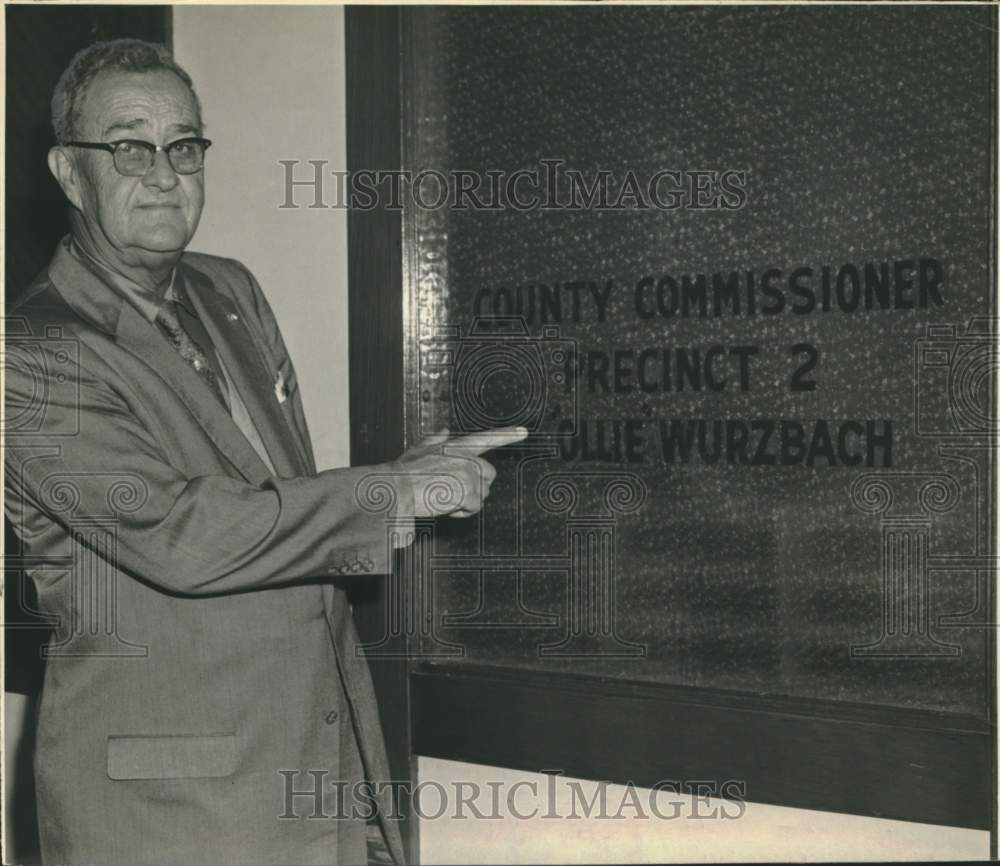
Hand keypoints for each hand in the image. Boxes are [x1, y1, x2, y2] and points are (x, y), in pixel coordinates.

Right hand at [393, 427, 527, 517]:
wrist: (396, 488)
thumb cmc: (403, 472)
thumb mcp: (418, 450)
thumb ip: (435, 441)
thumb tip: (444, 431)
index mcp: (455, 446)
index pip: (485, 438)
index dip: (506, 435)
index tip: (524, 431)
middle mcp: (466, 458)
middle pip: (489, 474)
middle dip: (476, 486)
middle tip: (453, 492)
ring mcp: (469, 475)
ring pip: (482, 494)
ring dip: (466, 501)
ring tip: (444, 499)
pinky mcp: (469, 492)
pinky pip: (475, 507)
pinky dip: (462, 512)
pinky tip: (445, 507)